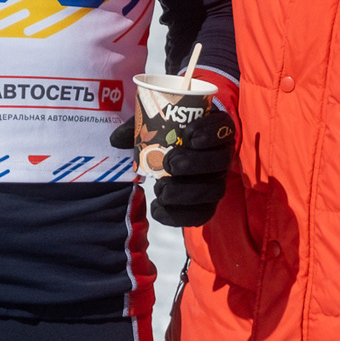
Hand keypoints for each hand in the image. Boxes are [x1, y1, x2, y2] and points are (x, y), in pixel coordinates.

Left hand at [107, 98, 236, 226]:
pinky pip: (202, 214)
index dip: (210, 132)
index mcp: (214, 129)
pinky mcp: (208, 203)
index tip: (189, 135)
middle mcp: (222, 155)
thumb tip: (115, 140)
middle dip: (195, 163)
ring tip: (160, 188)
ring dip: (186, 192)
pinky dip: (179, 215)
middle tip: (169, 163)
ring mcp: (218, 180)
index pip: (223, 128)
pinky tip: (157, 208)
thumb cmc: (166, 134)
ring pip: (215, 190)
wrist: (176, 156)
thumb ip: (137, 128)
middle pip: (221, 161)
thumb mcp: (153, 125)